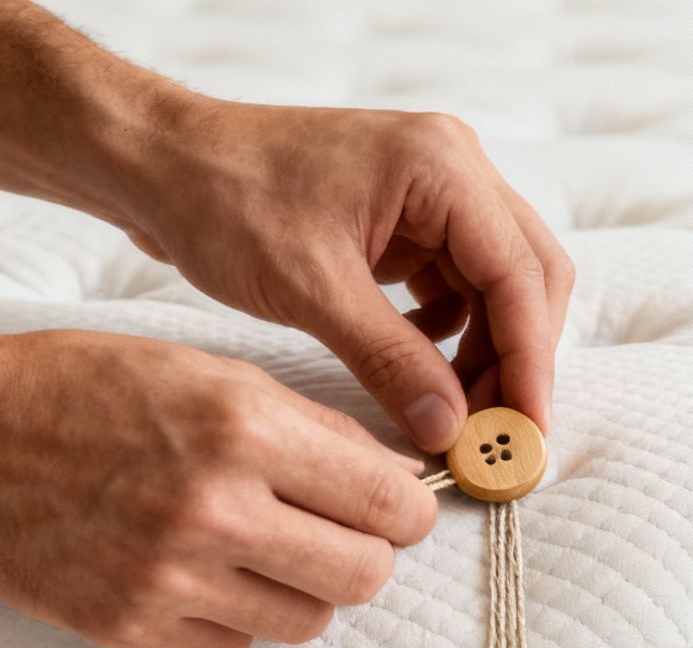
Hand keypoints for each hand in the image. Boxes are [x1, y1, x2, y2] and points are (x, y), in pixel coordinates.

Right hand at [0, 329, 437, 647]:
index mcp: (245, 427)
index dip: (408, 509)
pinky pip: (236, 644)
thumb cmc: (84, 389)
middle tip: (336, 532)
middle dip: (365, 554)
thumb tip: (399, 478)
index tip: (397, 508)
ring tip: (261, 550)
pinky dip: (236, 614)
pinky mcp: (132, 626)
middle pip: (365, 574)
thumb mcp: (206, 371)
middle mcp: (216, 508)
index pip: (390, 503)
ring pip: (308, 620)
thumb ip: (309, 426)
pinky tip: (199, 570)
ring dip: (302, 590)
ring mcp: (171, 577)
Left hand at [104, 95, 573, 453]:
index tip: (524, 433)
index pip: (520, 275)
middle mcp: (452, 167)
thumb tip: (450, 428)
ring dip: (486, 351)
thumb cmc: (224, 200)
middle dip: (517, 359)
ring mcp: (433, 190)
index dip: (530, 361)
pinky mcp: (406, 218)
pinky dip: (450, 334)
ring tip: (456, 417)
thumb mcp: (311, 289)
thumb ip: (390, 360)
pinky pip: (456, 284)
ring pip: (496, 285)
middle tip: (497, 437)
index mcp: (441, 166)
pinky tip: (417, 369)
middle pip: (527, 276)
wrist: (162, 164)